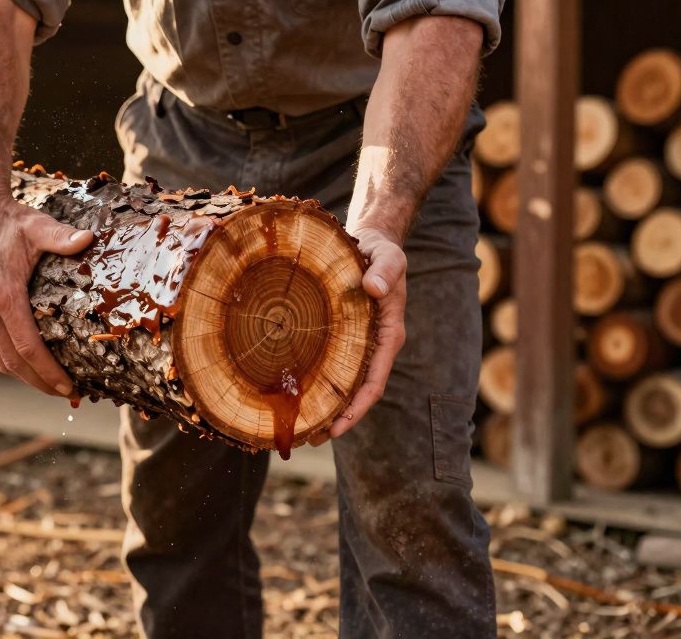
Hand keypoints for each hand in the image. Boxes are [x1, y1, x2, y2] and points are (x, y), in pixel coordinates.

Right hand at [0, 192, 94, 398]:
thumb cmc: (10, 222)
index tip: (68, 386)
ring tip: (51, 386)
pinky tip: (28, 367)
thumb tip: (90, 238)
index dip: (48, 372)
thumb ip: (63, 237)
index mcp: (2, 295)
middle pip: (13, 362)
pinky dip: (8, 362)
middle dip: (40, 383)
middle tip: (67, 394)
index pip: (27, 347)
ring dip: (24, 377)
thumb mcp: (38, 226)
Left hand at [309, 227, 406, 443]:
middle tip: (307, 439)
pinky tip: (292, 392)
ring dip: (322, 408)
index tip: (336, 428)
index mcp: (388, 336)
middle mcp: (372, 347)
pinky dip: (313, 382)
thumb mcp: (388, 256)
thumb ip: (385, 270)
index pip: (374, 382)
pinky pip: (327, 365)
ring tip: (297, 429)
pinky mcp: (338, 337)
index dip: (356, 408)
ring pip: (339, 384)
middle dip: (335, 419)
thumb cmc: (379, 251)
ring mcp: (355, 344)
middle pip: (355, 393)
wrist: (367, 241)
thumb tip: (374, 288)